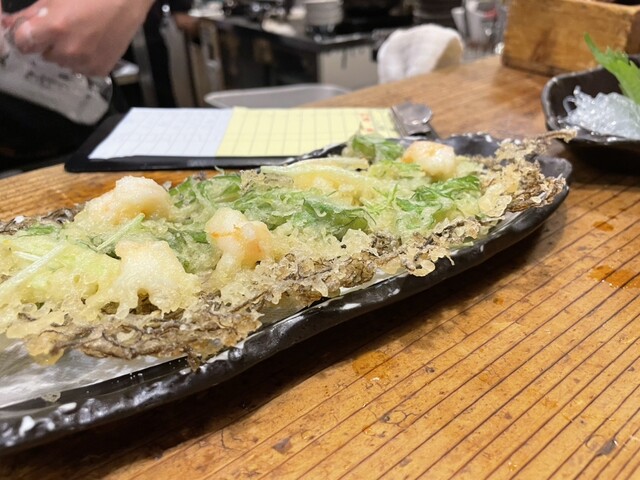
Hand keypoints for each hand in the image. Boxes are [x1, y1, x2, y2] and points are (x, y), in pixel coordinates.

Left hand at [1, 0, 154, 75]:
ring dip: (67, 52)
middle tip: (65, 28)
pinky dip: (84, 59)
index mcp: (55, 29)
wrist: (127, 1)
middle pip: (44, 55)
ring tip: (83, 34)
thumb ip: (30, 14)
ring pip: (63, 63)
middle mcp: (69, 51)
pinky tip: (93, 43)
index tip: (32, 32)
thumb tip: (10, 24)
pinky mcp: (100, 69)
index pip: (23, 44)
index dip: (26, 36)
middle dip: (49, 43)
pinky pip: (82, 69)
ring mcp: (85, 63)